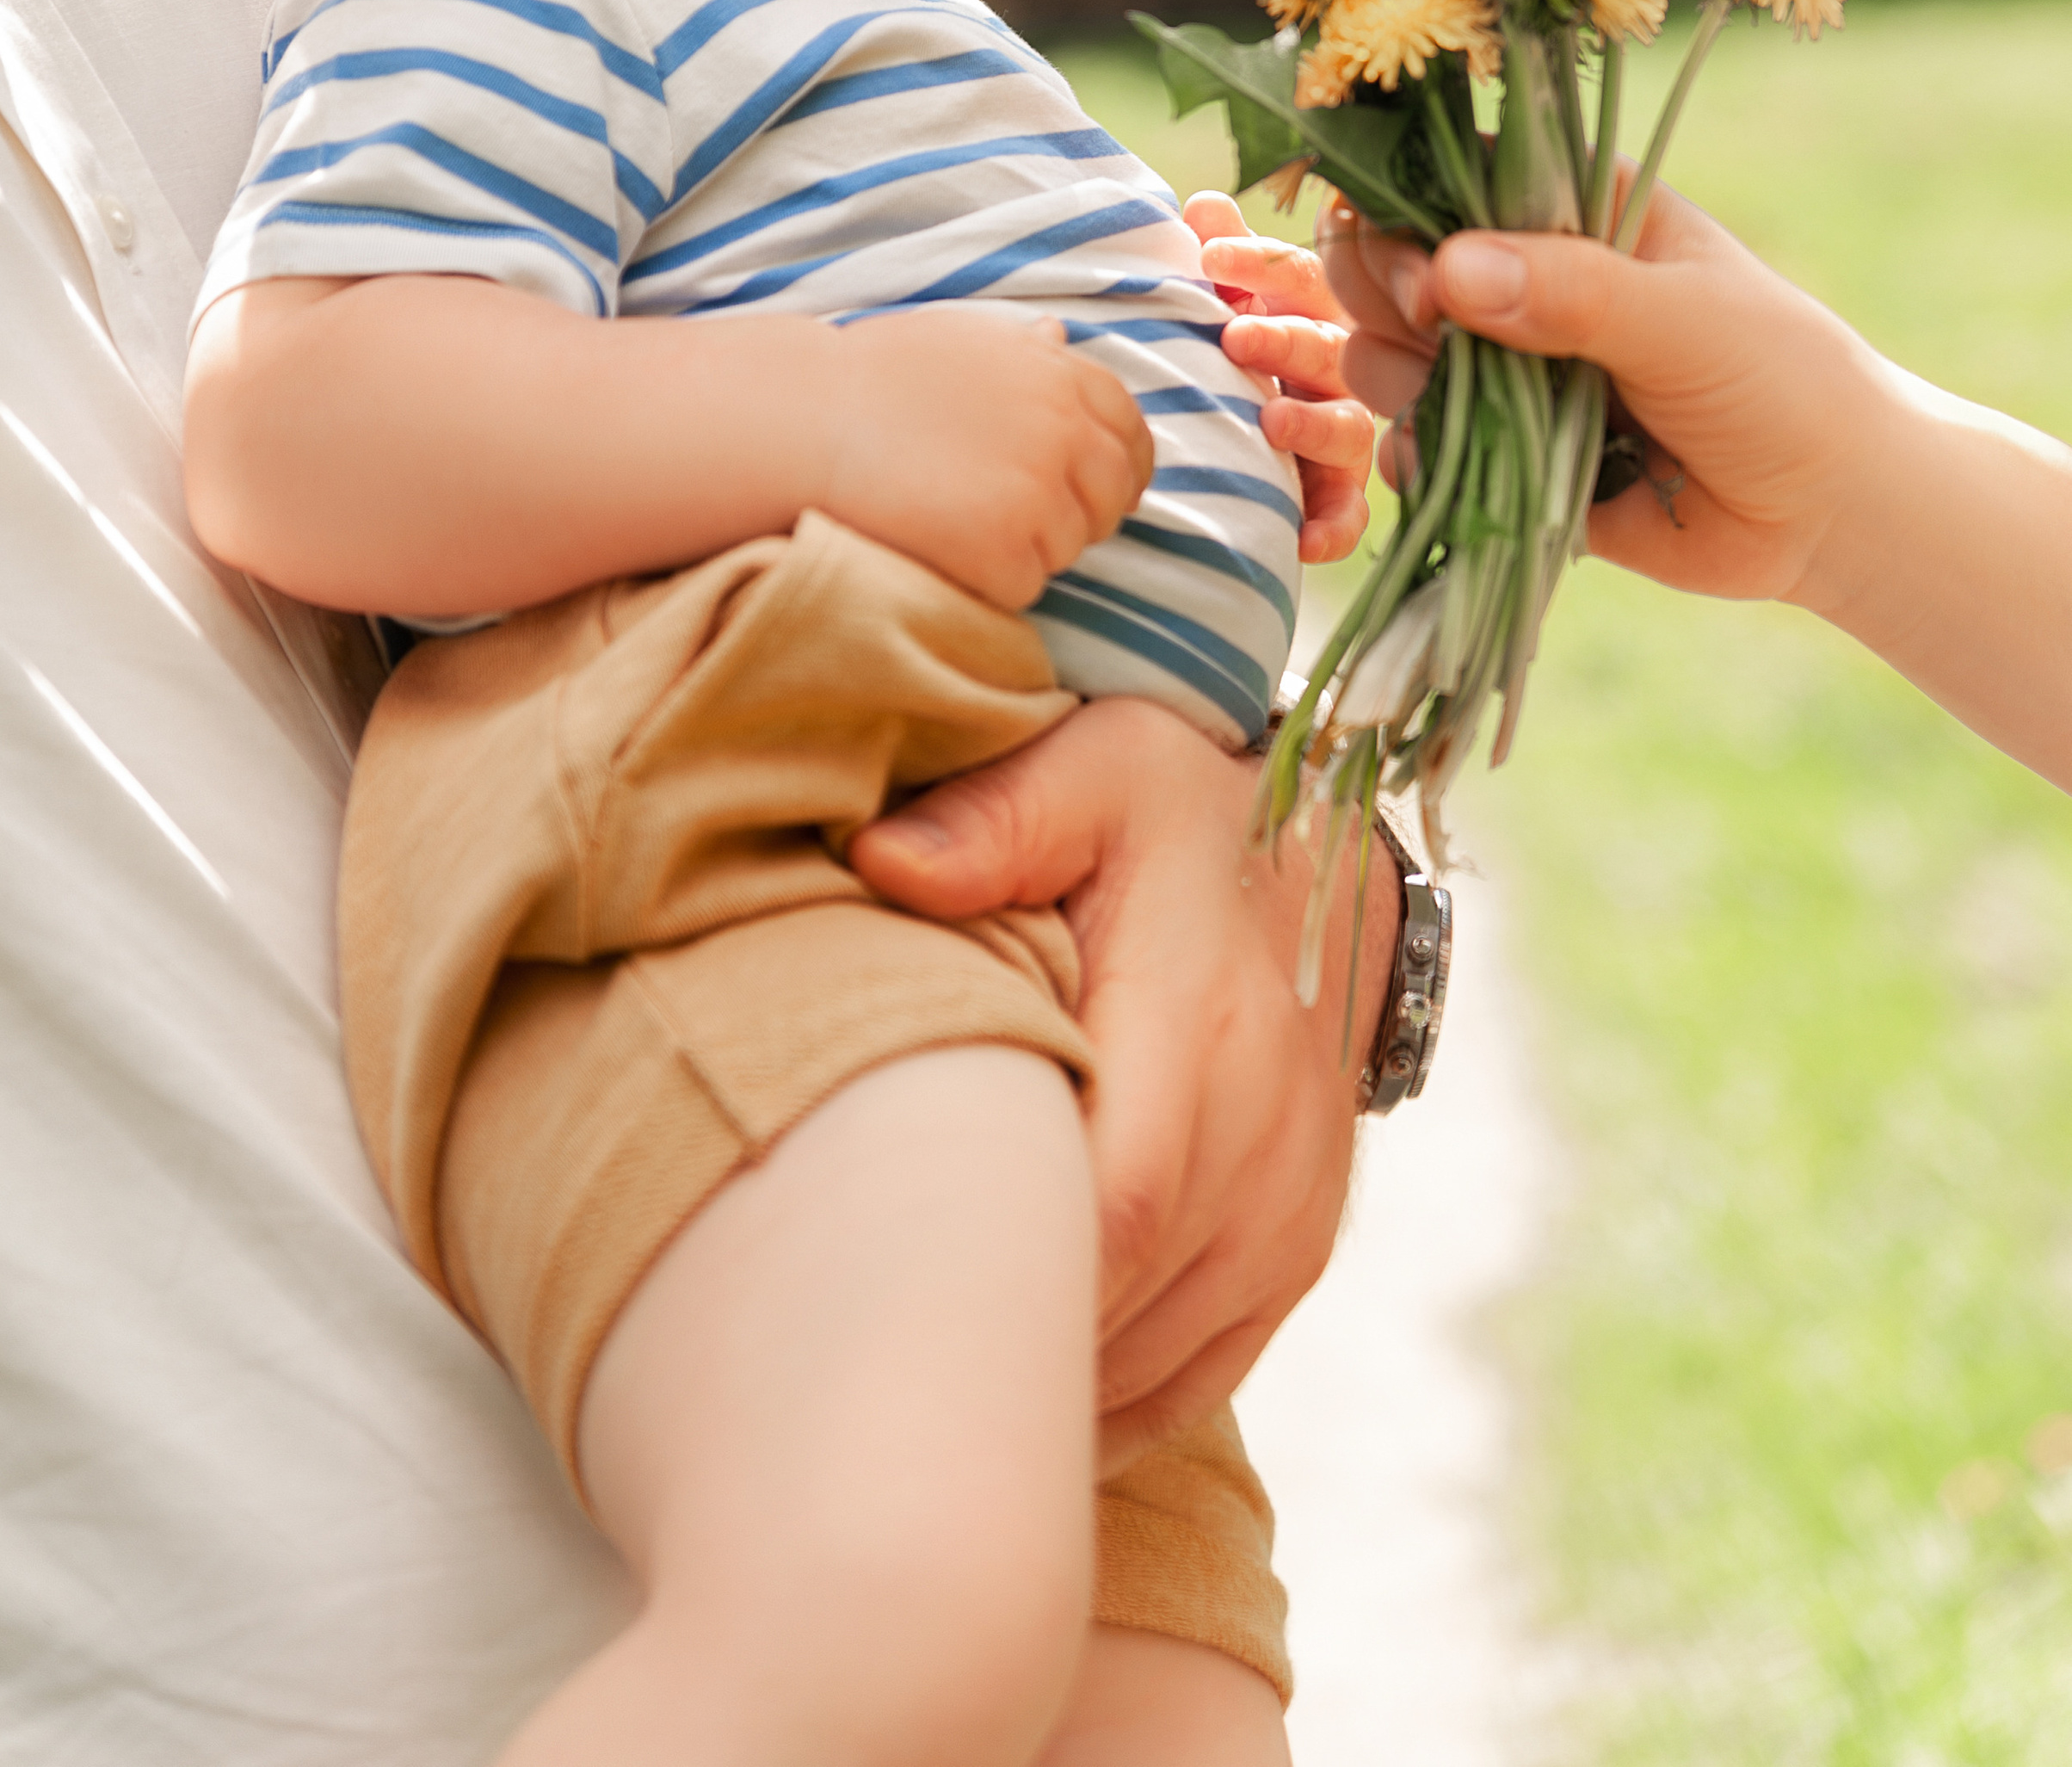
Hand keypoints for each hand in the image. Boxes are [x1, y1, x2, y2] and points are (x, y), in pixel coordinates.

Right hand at [823, 307, 1153, 611]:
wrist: (804, 422)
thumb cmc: (870, 377)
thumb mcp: (958, 340)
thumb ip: (1022, 350)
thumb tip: (1058, 338)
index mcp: (1061, 376)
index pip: (1130, 432)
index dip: (1116, 464)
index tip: (1093, 485)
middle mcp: (1065, 432)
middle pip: (1112, 498)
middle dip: (1077, 512)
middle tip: (1017, 517)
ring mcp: (1039, 493)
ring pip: (1068, 546)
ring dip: (1027, 547)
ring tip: (959, 521)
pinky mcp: (1006, 551)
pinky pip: (1025, 586)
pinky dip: (992, 581)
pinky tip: (944, 549)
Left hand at [851, 697, 1400, 1467]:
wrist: (1312, 854)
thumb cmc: (1166, 812)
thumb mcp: (1087, 773)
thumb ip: (989, 819)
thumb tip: (879, 860)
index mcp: (1200, 1016)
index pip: (1117, 1193)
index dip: (1010, 1266)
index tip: (884, 1287)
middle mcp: (1266, 1124)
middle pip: (1127, 1291)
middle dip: (1000, 1337)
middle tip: (863, 1360)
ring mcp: (1295, 1197)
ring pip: (1163, 1349)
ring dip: (1049, 1381)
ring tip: (919, 1382)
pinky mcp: (1302, 1242)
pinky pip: (1209, 1368)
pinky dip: (1114, 1402)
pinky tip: (1020, 1403)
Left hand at [1179, 193, 1374, 564]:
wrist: (1241, 431)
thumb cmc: (1239, 342)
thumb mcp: (1228, 297)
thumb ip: (1222, 255)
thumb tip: (1205, 204)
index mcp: (1311, 309)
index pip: (1300, 275)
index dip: (1259, 263)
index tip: (1210, 257)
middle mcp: (1340, 367)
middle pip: (1327, 346)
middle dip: (1285, 339)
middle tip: (1235, 336)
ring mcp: (1344, 430)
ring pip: (1349, 427)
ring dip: (1312, 424)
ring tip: (1271, 421)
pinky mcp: (1339, 493)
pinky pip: (1349, 512)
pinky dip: (1332, 525)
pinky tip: (1302, 538)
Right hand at [1320, 174, 1881, 606]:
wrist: (1828, 513)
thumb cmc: (1782, 382)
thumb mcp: (1687, 321)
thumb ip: (1574, 292)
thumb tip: (1450, 270)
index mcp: (1568, 212)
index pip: (1443, 177)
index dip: (1407, 217)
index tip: (1431, 279)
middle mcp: (1522, 278)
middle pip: (1391, 259)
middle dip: (1387, 296)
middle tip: (1436, 335)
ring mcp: (1505, 365)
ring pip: (1387, 350)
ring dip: (1395, 376)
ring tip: (1449, 403)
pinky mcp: (1500, 448)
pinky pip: (1415, 442)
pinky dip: (1413, 455)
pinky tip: (1442, 466)